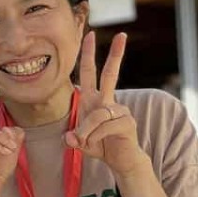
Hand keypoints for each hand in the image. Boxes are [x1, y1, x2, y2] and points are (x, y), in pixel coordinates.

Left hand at [65, 32, 145, 174]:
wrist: (120, 161)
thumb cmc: (100, 146)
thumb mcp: (80, 141)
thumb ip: (73, 138)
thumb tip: (70, 139)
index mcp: (93, 99)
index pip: (90, 73)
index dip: (88, 54)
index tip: (90, 34)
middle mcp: (107, 101)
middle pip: (110, 74)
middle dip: (115, 54)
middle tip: (122, 34)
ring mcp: (119, 110)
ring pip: (97, 115)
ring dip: (86, 131)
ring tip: (84, 142)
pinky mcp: (127, 123)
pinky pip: (104, 127)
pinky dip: (94, 137)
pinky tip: (96, 144)